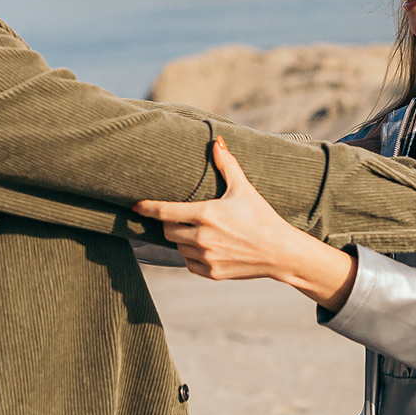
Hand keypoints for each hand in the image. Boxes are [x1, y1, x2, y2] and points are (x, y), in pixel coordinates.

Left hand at [134, 138, 359, 308]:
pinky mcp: (211, 273)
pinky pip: (189, 264)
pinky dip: (192, 257)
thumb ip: (227, 165)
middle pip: (168, 230)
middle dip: (171, 223)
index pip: (164, 212)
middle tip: (183, 218)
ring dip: (183, 240)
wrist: (280, 251)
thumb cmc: (261, 216)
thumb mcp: (243, 189)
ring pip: (178, 248)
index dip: (147, 208)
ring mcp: (205, 258)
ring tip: (200, 232)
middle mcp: (201, 238)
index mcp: (205, 214)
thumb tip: (217, 141)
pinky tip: (207, 248)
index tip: (135, 206)